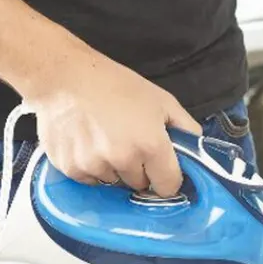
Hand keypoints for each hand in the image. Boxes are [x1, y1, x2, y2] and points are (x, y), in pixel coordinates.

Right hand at [28, 47, 201, 196]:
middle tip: (129, 143)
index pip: (168, 187)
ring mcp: (95, 166)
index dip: (167, 178)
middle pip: (139, 185)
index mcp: (151, 145)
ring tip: (104, 140)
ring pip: (113, 183)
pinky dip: (91, 168)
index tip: (161, 169)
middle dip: (139, 170)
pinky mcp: (71, 169)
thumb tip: (197, 148)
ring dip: (113, 169)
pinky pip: (89, 180)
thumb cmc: (114, 84)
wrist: (65, 76)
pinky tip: (87, 143)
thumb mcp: (160, 99)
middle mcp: (123, 160)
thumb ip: (185, 127)